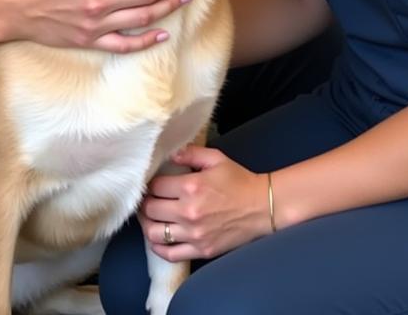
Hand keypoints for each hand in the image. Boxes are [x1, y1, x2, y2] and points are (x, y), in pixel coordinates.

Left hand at [139, 145, 267, 260]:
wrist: (262, 207)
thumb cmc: (238, 180)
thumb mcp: (215, 158)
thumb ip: (189, 153)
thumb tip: (168, 155)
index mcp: (191, 187)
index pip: (155, 186)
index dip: (149, 183)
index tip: (150, 183)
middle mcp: (188, 212)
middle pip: (151, 209)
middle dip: (145, 202)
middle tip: (146, 199)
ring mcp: (194, 234)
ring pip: (154, 233)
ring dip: (147, 224)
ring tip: (149, 217)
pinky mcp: (201, 250)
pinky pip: (170, 254)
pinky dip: (158, 247)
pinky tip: (157, 238)